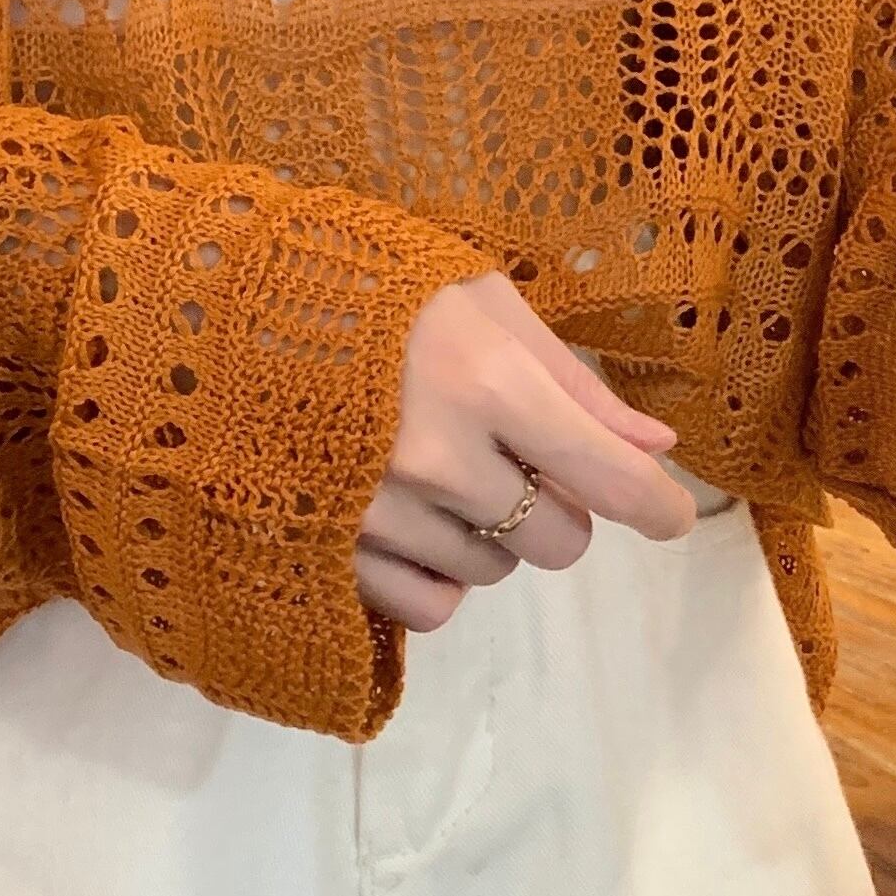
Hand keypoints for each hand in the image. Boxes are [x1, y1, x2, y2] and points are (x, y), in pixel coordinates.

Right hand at [356, 274, 697, 631]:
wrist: (221, 308)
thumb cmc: (365, 288)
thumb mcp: (478, 300)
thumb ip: (570, 379)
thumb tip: (654, 448)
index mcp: (484, 381)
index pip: (607, 477)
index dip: (658, 506)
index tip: (673, 516)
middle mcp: (437, 459)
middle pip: (557, 540)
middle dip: (556, 506)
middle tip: (515, 459)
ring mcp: (376, 514)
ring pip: (492, 571)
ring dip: (488, 533)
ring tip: (440, 470)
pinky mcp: (329, 551)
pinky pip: (428, 608)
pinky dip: (438, 575)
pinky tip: (415, 524)